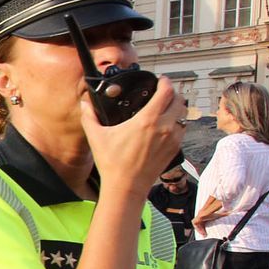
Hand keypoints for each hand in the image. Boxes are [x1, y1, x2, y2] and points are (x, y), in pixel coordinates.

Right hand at [82, 75, 183, 196]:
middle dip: (173, 93)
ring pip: (183, 115)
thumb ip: (89, 116)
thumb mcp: (96, 137)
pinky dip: (177, 124)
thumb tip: (84, 103)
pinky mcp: (174, 149)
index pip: (166, 92)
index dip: (165, 82)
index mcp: (147, 120)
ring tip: (166, 109)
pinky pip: (182, 130)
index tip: (160, 80)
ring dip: (177, 109)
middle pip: (179, 100)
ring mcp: (172, 139)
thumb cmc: (113, 163)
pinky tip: (165, 126)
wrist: (126, 188)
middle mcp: (164, 127)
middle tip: (163, 93)